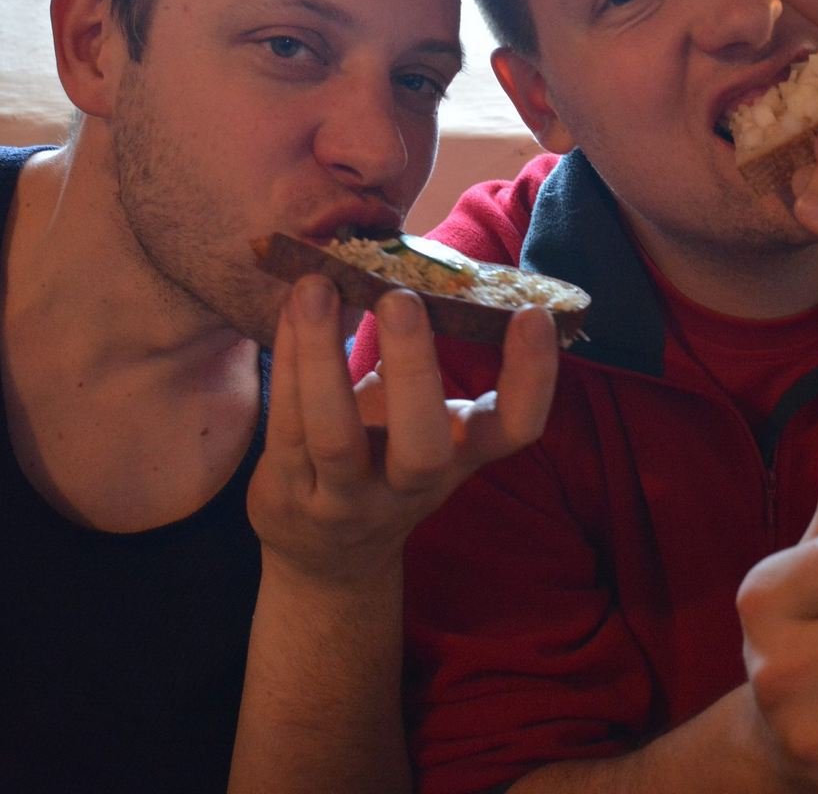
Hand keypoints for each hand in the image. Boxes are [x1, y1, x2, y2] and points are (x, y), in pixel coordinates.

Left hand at [247, 276, 558, 586]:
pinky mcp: (289, 493)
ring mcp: (347, 499)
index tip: (533, 314)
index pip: (515, 430)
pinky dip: (286, 361)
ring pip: (334, 436)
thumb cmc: (385, 457)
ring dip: (322, 356)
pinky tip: (289, 310)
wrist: (329, 555)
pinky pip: (285, 424)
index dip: (533, 378)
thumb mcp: (425, 422)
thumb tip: (422, 261)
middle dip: (413, 371)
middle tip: (401, 298)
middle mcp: (410, 486)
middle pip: (423, 447)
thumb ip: (430, 360)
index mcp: (461, 455)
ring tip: (316, 286)